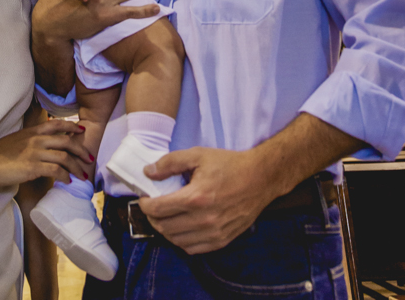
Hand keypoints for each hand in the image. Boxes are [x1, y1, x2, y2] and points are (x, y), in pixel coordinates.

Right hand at [0, 119, 91, 188]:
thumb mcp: (17, 140)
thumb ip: (31, 142)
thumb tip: (42, 150)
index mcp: (33, 131)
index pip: (58, 124)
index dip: (72, 126)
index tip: (82, 130)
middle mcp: (37, 139)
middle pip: (67, 142)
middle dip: (81, 150)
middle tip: (89, 159)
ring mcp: (35, 153)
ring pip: (64, 157)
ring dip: (76, 167)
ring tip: (82, 175)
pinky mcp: (32, 167)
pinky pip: (55, 170)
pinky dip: (64, 176)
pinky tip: (67, 181)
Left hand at [139, 146, 273, 254]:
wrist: (260, 179)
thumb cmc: (229, 164)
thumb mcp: (198, 155)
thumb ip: (170, 162)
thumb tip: (149, 172)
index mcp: (196, 197)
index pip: (159, 209)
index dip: (146, 205)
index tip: (144, 199)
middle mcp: (204, 220)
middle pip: (165, 228)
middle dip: (153, 218)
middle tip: (152, 208)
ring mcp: (214, 233)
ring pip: (177, 241)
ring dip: (166, 231)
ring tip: (165, 218)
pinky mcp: (222, 240)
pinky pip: (194, 249)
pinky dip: (182, 241)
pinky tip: (181, 228)